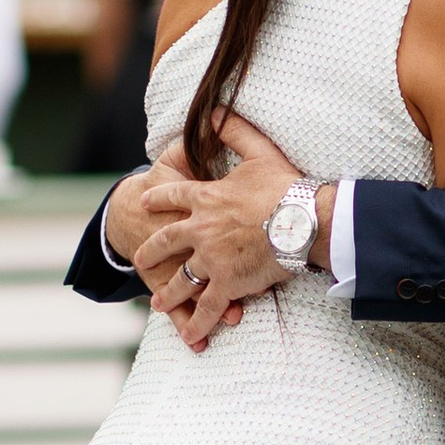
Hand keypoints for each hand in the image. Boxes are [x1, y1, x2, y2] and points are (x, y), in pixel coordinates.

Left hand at [139, 115, 305, 343]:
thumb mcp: (260, 150)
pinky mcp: (227, 283)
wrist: (303, 221)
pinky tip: (189, 334)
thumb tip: (216, 110)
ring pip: (182, 279)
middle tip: (140, 256)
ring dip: (168, 292)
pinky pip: (208, 306)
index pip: (173, 196)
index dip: (158, 198)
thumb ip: (235, 129)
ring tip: (157, 302)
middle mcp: (201, 230)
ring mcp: (211, 259)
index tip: (145, 202)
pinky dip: (197, 321)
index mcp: (206, 198)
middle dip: (152, 250)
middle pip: (167, 241)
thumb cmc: (286, 187)